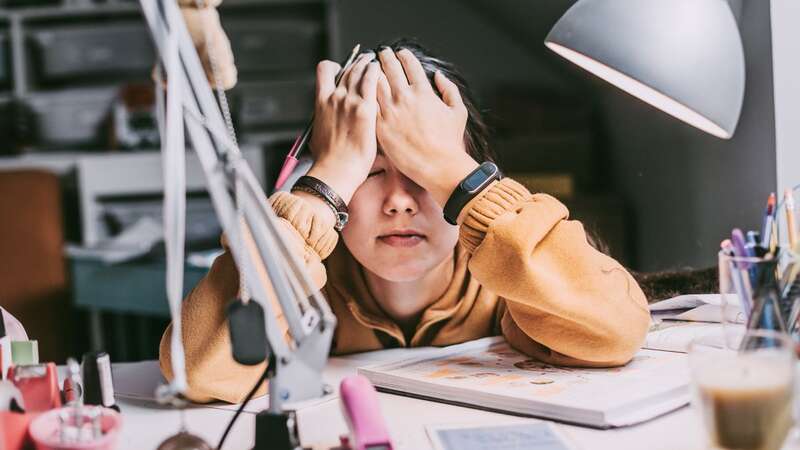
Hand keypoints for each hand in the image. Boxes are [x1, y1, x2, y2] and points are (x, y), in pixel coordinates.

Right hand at [306, 53, 379, 203]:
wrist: (336, 170)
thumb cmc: (328, 159)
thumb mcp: (318, 133)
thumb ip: (325, 120)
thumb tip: (327, 122)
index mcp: (321, 101)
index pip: (325, 70)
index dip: (335, 66)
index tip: (343, 68)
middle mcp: (334, 97)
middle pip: (347, 69)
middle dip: (358, 63)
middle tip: (367, 61)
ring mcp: (349, 101)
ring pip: (360, 70)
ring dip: (368, 63)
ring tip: (376, 62)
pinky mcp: (364, 109)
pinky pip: (371, 80)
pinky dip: (375, 71)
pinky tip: (381, 70)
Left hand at [376, 48, 478, 207]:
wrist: (437, 166)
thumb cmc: (449, 142)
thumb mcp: (458, 111)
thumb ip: (449, 90)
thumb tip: (438, 76)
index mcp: (423, 91)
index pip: (410, 64)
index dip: (403, 55)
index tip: (400, 53)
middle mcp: (405, 97)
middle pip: (390, 69)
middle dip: (384, 57)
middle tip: (381, 53)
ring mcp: (390, 111)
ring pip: (375, 83)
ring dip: (371, 72)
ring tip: (369, 68)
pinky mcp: (380, 126)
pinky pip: (368, 103)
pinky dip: (365, 93)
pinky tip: (363, 90)